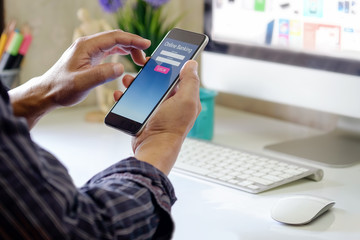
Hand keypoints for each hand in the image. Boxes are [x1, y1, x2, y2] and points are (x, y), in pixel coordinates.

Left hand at [9, 30, 150, 127]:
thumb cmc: (61, 88)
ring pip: (113, 44)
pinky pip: (109, 50)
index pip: (114, 37)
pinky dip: (121, 52)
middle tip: (144, 59)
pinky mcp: (90, 57)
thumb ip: (102, 75)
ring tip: (140, 60)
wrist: (48, 92)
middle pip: (116, 38)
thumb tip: (121, 68)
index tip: (147, 44)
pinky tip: (128, 58)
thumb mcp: (82, 83)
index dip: (132, 40)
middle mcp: (88, 45)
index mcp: (86, 46)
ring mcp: (89, 51)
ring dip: (128, 49)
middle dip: (133, 45)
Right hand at [114, 60, 201, 174]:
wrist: (153, 147)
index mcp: (184, 98)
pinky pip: (134, 102)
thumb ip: (190, 81)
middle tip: (141, 68)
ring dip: (134, 83)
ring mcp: (157, 110)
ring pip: (144, 90)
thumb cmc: (171, 127)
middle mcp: (172, 104)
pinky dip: (126, 97)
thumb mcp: (186, 100)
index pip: (178, 76)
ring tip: (127, 81)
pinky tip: (121, 95)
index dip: (170, 65)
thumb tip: (192, 64)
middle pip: (159, 81)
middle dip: (148, 73)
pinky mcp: (144, 116)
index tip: (160, 57)